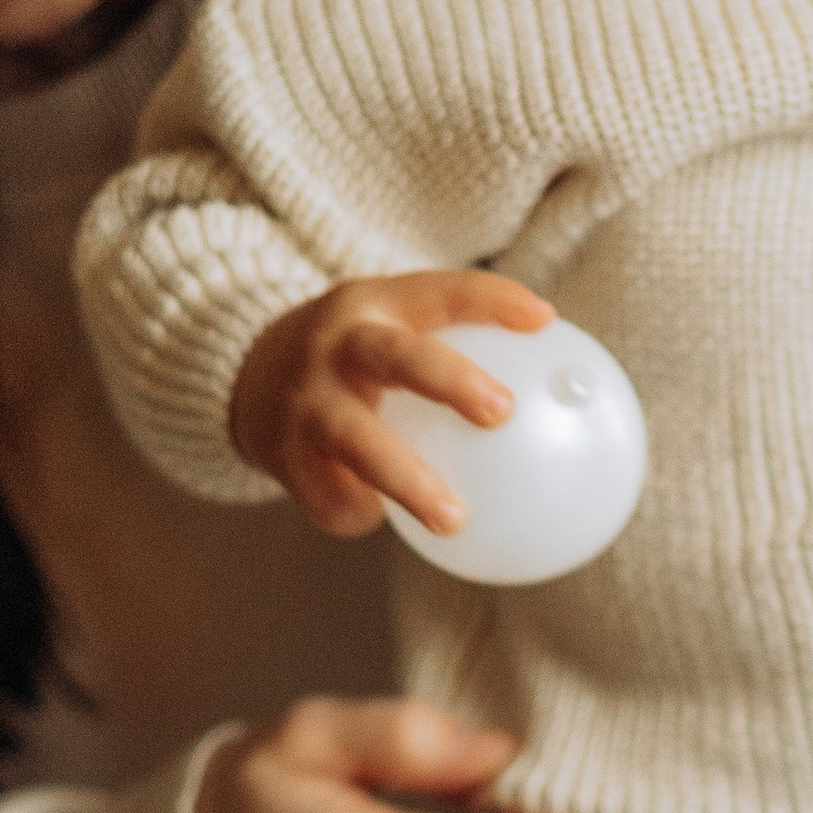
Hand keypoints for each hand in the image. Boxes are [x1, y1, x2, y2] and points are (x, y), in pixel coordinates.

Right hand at [232, 271, 555, 539]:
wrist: (249, 378)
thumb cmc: (358, 361)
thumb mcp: (393, 333)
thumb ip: (454, 355)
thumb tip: (562, 404)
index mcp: (377, 306)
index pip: (440, 293)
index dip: (492, 301)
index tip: (544, 321)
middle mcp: (337, 345)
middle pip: (396, 356)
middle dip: (449, 380)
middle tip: (503, 413)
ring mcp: (305, 399)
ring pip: (357, 439)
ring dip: (407, 480)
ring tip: (454, 519)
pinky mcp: (283, 452)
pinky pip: (332, 493)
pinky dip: (358, 511)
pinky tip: (375, 518)